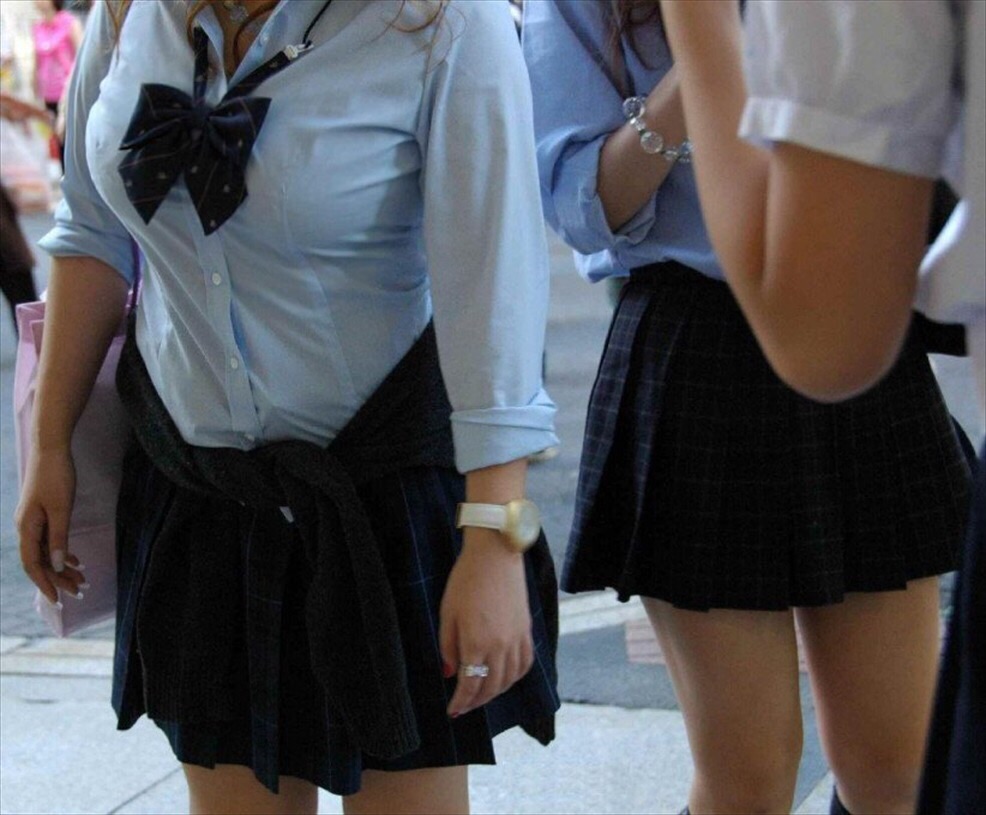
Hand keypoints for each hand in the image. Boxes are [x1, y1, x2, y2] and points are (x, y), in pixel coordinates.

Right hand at [16, 446, 86, 604]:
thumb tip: (59, 565)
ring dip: (63, 566)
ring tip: (82, 580)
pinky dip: (62, 551)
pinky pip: (50, 540)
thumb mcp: (61, 509)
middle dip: (59, 578)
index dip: (44, 583)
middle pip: (40, 561)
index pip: (33, 564)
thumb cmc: (56, 476)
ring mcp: (33, 521)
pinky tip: (76, 561)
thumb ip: (59, 537)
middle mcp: (26, 527)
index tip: (57, 600)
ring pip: (46, 551)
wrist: (50, 449)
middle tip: (79, 592)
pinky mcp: (42, 514)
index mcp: (26, 528)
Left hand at [439, 529, 533, 717]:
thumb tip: (449, 673)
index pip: (470, 685)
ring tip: (482, 696)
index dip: (460, 702)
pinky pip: (525, 664)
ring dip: (495, 693)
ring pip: (509, 679)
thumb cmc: (466, 580)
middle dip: (476, 702)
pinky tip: (505, 679)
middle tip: (464, 707)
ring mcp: (517, 639)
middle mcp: (500, 646)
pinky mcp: (527, 630)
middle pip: (491, 687)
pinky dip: (515, 677)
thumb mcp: (447, 613)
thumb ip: (448, 647)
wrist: (495, 555)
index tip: (452, 711)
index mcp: (477, 643)